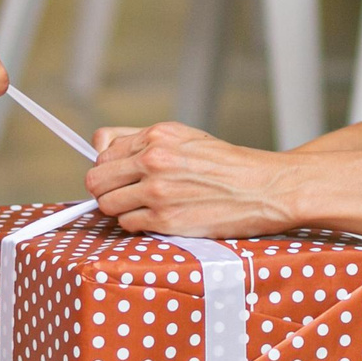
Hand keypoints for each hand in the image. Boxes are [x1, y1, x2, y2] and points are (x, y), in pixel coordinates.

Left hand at [84, 121, 299, 237]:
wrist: (265, 188)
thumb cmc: (227, 165)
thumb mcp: (185, 137)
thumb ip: (140, 140)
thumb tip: (98, 147)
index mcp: (158, 136)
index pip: (103, 151)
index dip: (110, 167)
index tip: (121, 176)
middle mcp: (154, 160)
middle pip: (96, 180)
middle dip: (106, 189)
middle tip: (125, 195)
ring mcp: (158, 191)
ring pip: (107, 205)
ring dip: (120, 209)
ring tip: (143, 208)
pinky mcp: (166, 220)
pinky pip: (128, 225)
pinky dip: (137, 225)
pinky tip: (158, 218)